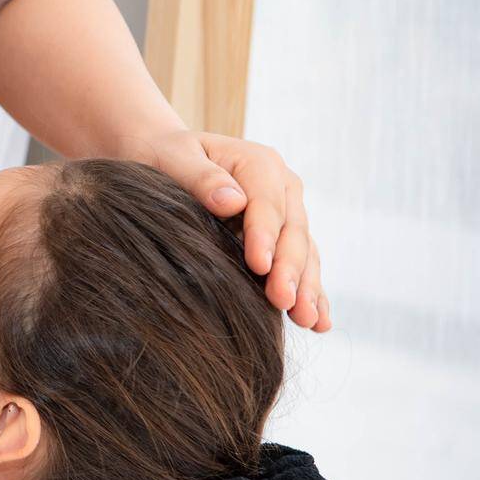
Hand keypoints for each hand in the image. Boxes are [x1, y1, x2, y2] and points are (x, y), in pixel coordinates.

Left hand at [117, 129, 331, 331]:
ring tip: (307, 320)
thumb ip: (200, 177)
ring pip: (303, 253)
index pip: (267, 204)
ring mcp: (286, 214)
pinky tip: (318, 322)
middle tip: (284, 302)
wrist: (161, 159)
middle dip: (291, 270)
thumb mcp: (172, 158)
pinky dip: (311, 292)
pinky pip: (301, 266)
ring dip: (307, 288)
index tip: (259, 266)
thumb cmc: (163, 157)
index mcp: (259, 164)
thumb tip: (232, 202)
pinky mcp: (281, 238)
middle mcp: (281, 188)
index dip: (265, 236)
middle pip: (292, 232)